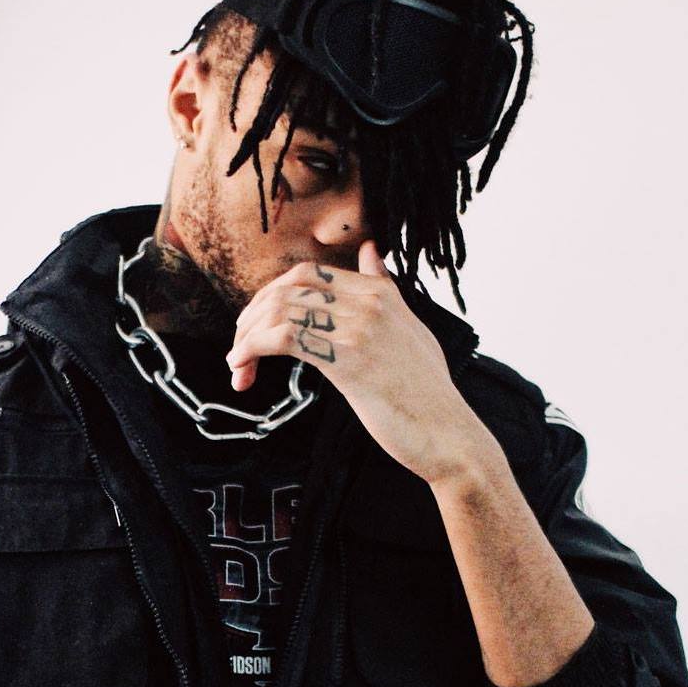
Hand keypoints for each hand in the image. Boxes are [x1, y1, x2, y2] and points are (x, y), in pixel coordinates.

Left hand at [225, 239, 496, 484]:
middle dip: (253, 314)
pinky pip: (285, 338)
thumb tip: (371, 250)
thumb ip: (385, 289)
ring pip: (280, 311)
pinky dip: (253, 350)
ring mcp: (360, 327)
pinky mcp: (349, 359)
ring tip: (237, 364)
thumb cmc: (426, 392)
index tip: (256, 324)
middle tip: (240, 346)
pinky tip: (243, 369)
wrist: (450, 436)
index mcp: (381, 292)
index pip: (307, 273)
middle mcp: (370, 302)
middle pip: (288, 287)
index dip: (271, 295)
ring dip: (246, 337)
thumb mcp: (410, 328)